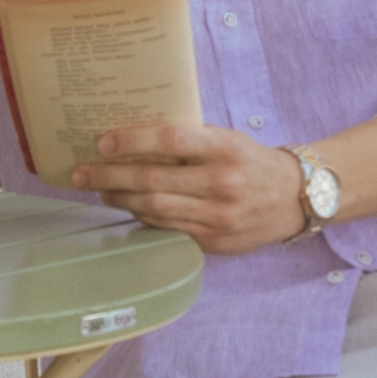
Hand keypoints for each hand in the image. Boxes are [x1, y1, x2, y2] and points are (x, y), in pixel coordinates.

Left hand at [71, 122, 308, 253]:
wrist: (295, 198)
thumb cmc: (253, 162)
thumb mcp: (229, 139)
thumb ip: (191, 140)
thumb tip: (137, 137)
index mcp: (226, 149)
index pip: (172, 140)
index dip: (133, 140)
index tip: (104, 141)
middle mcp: (222, 182)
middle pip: (153, 179)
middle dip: (110, 175)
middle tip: (82, 172)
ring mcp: (218, 215)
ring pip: (155, 208)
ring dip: (120, 198)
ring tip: (99, 189)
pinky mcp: (214, 240)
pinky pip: (167, 227)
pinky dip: (142, 216)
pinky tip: (128, 206)